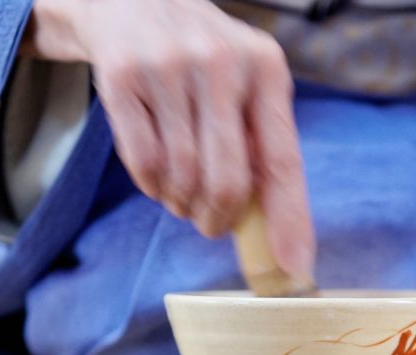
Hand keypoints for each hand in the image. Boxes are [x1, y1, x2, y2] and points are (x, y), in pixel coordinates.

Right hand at [21, 0, 314, 277]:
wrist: (132, 0)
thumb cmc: (202, 61)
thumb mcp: (245, 84)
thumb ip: (262, 145)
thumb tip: (278, 234)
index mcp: (266, 68)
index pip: (283, 161)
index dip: (290, 221)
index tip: (293, 267)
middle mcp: (222, 63)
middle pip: (228, 182)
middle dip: (219, 220)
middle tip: (212, 226)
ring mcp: (169, 67)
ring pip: (182, 177)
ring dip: (183, 204)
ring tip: (183, 195)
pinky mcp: (122, 76)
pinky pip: (144, 164)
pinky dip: (152, 187)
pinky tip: (158, 179)